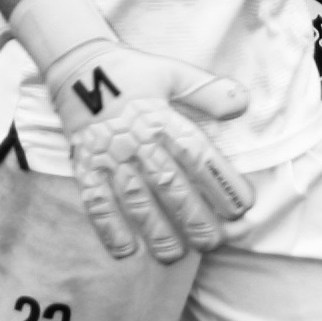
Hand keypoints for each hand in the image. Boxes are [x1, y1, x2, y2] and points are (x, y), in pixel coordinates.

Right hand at [0, 21, 253, 260]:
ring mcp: (109, 156)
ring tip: (174, 255)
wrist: (78, 65)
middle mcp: (137, 139)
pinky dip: (108, 227)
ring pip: (135, 198)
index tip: (242, 207)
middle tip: (212, 242)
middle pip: (168, 183)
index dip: (220, 181)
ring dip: (154, 229)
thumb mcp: (173, 72)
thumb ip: (208, 91)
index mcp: (161, 117)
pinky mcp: (85, 166)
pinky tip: (125, 251)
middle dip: (192, 216)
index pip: (196, 153)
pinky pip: (95, 200)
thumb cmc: (132, 73)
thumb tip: (243, 104)